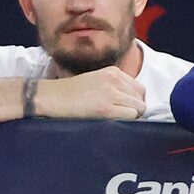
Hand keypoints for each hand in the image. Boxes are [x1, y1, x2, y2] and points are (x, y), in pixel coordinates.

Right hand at [34, 65, 148, 120]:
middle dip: (134, 109)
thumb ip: (115, 87)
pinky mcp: (106, 108)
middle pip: (141, 99)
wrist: (51, 97)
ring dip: (129, 117)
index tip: (122, 108)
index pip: (139, 89)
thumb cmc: (71, 93)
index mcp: (113, 71)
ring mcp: (111, 93)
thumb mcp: (96, 81)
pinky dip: (124, 122)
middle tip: (117, 115)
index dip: (133, 101)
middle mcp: (114, 79)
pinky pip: (131, 117)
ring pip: (139, 109)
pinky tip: (109, 121)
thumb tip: (135, 105)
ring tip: (112, 118)